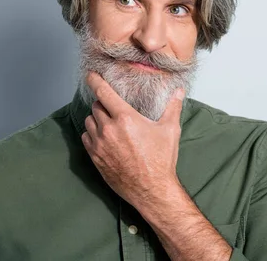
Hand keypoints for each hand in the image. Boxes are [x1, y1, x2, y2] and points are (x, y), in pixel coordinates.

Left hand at [81, 71, 185, 208]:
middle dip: (103, 104)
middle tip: (114, 108)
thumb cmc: (161, 161)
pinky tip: (104, 137)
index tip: (91, 75)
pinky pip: (86, 138)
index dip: (95, 81)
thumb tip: (179, 91)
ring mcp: (100, 144)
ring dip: (96, 119)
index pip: (103, 92)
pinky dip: (92, 134)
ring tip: (109, 123)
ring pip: (89, 121)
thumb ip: (172, 107)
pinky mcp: (95, 157)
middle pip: (96, 106)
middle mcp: (109, 129)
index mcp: (125, 118)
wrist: (152, 190)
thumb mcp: (170, 130)